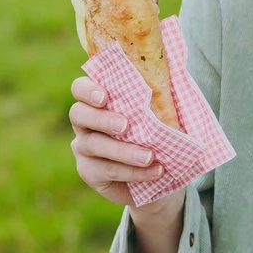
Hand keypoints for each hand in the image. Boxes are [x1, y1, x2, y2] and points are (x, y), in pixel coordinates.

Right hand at [69, 76, 179, 210]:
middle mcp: (85, 122)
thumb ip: (160, 99)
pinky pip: (107, 170)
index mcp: (98, 100)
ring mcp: (84, 148)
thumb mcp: (162, 114)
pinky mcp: (89, 172)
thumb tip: (174, 80)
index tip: (105, 97)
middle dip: (101, 119)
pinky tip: (155, 171)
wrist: (161, 172)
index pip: (80, 88)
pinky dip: (133, 171)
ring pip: (94, 145)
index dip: (88, 90)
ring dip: (123, 151)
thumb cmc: (159, 133)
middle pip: (78, 114)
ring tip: (149, 156)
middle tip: (125, 126)